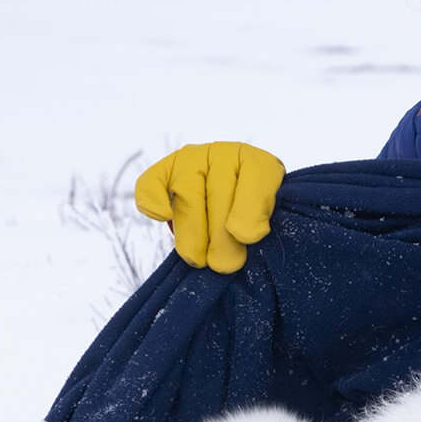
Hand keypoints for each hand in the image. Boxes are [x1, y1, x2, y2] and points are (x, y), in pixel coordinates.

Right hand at [135, 142, 283, 273]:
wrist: (238, 216)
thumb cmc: (254, 224)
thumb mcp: (269, 223)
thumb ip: (262, 222)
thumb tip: (242, 234)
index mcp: (258, 164)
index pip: (255, 179)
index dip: (250, 210)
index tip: (249, 238)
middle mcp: (225, 155)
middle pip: (218, 193)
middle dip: (221, 235)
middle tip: (226, 266)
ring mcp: (192, 161)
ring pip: (187, 194)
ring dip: (193, 231)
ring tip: (199, 260)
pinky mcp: (165, 172)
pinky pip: (151, 182)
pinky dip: (152, 200)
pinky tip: (163, 216)